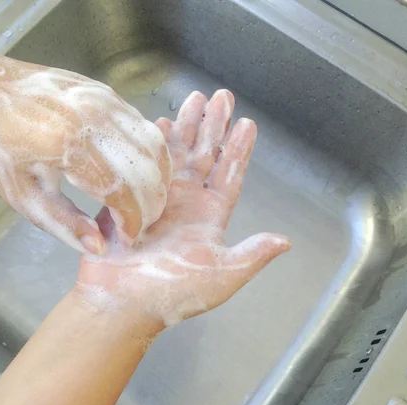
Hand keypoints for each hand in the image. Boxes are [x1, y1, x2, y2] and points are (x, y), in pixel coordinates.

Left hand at [0, 37, 170, 253]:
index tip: (126, 238)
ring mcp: (106, 102)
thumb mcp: (23, 195)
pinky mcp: (110, 95)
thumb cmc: (0, 147)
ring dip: (157, 181)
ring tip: (141, 202)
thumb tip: (101, 247)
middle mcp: (95, 120)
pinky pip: (145, 130)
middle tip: (137, 224)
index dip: (132, 222)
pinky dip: (150, 158)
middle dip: (150, 206)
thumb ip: (64, 223)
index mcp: (69, 148)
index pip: (122, 192)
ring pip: (154, 148)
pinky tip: (137, 175)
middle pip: (147, 171)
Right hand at [73, 90, 290, 328]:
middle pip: (205, 155)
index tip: (247, 123)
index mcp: (210, 217)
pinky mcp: (132, 198)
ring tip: (193, 100)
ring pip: (176, 154)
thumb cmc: (172, 294)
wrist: (121, 304)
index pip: (229, 175)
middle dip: (214, 126)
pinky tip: (157, 122)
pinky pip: (145, 164)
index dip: (239, 150)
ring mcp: (159, 198)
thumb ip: (251, 255)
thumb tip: (284, 241)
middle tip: (221, 97)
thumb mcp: (221, 276)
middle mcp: (187, 203)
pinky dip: (152, 143)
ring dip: (186, 126)